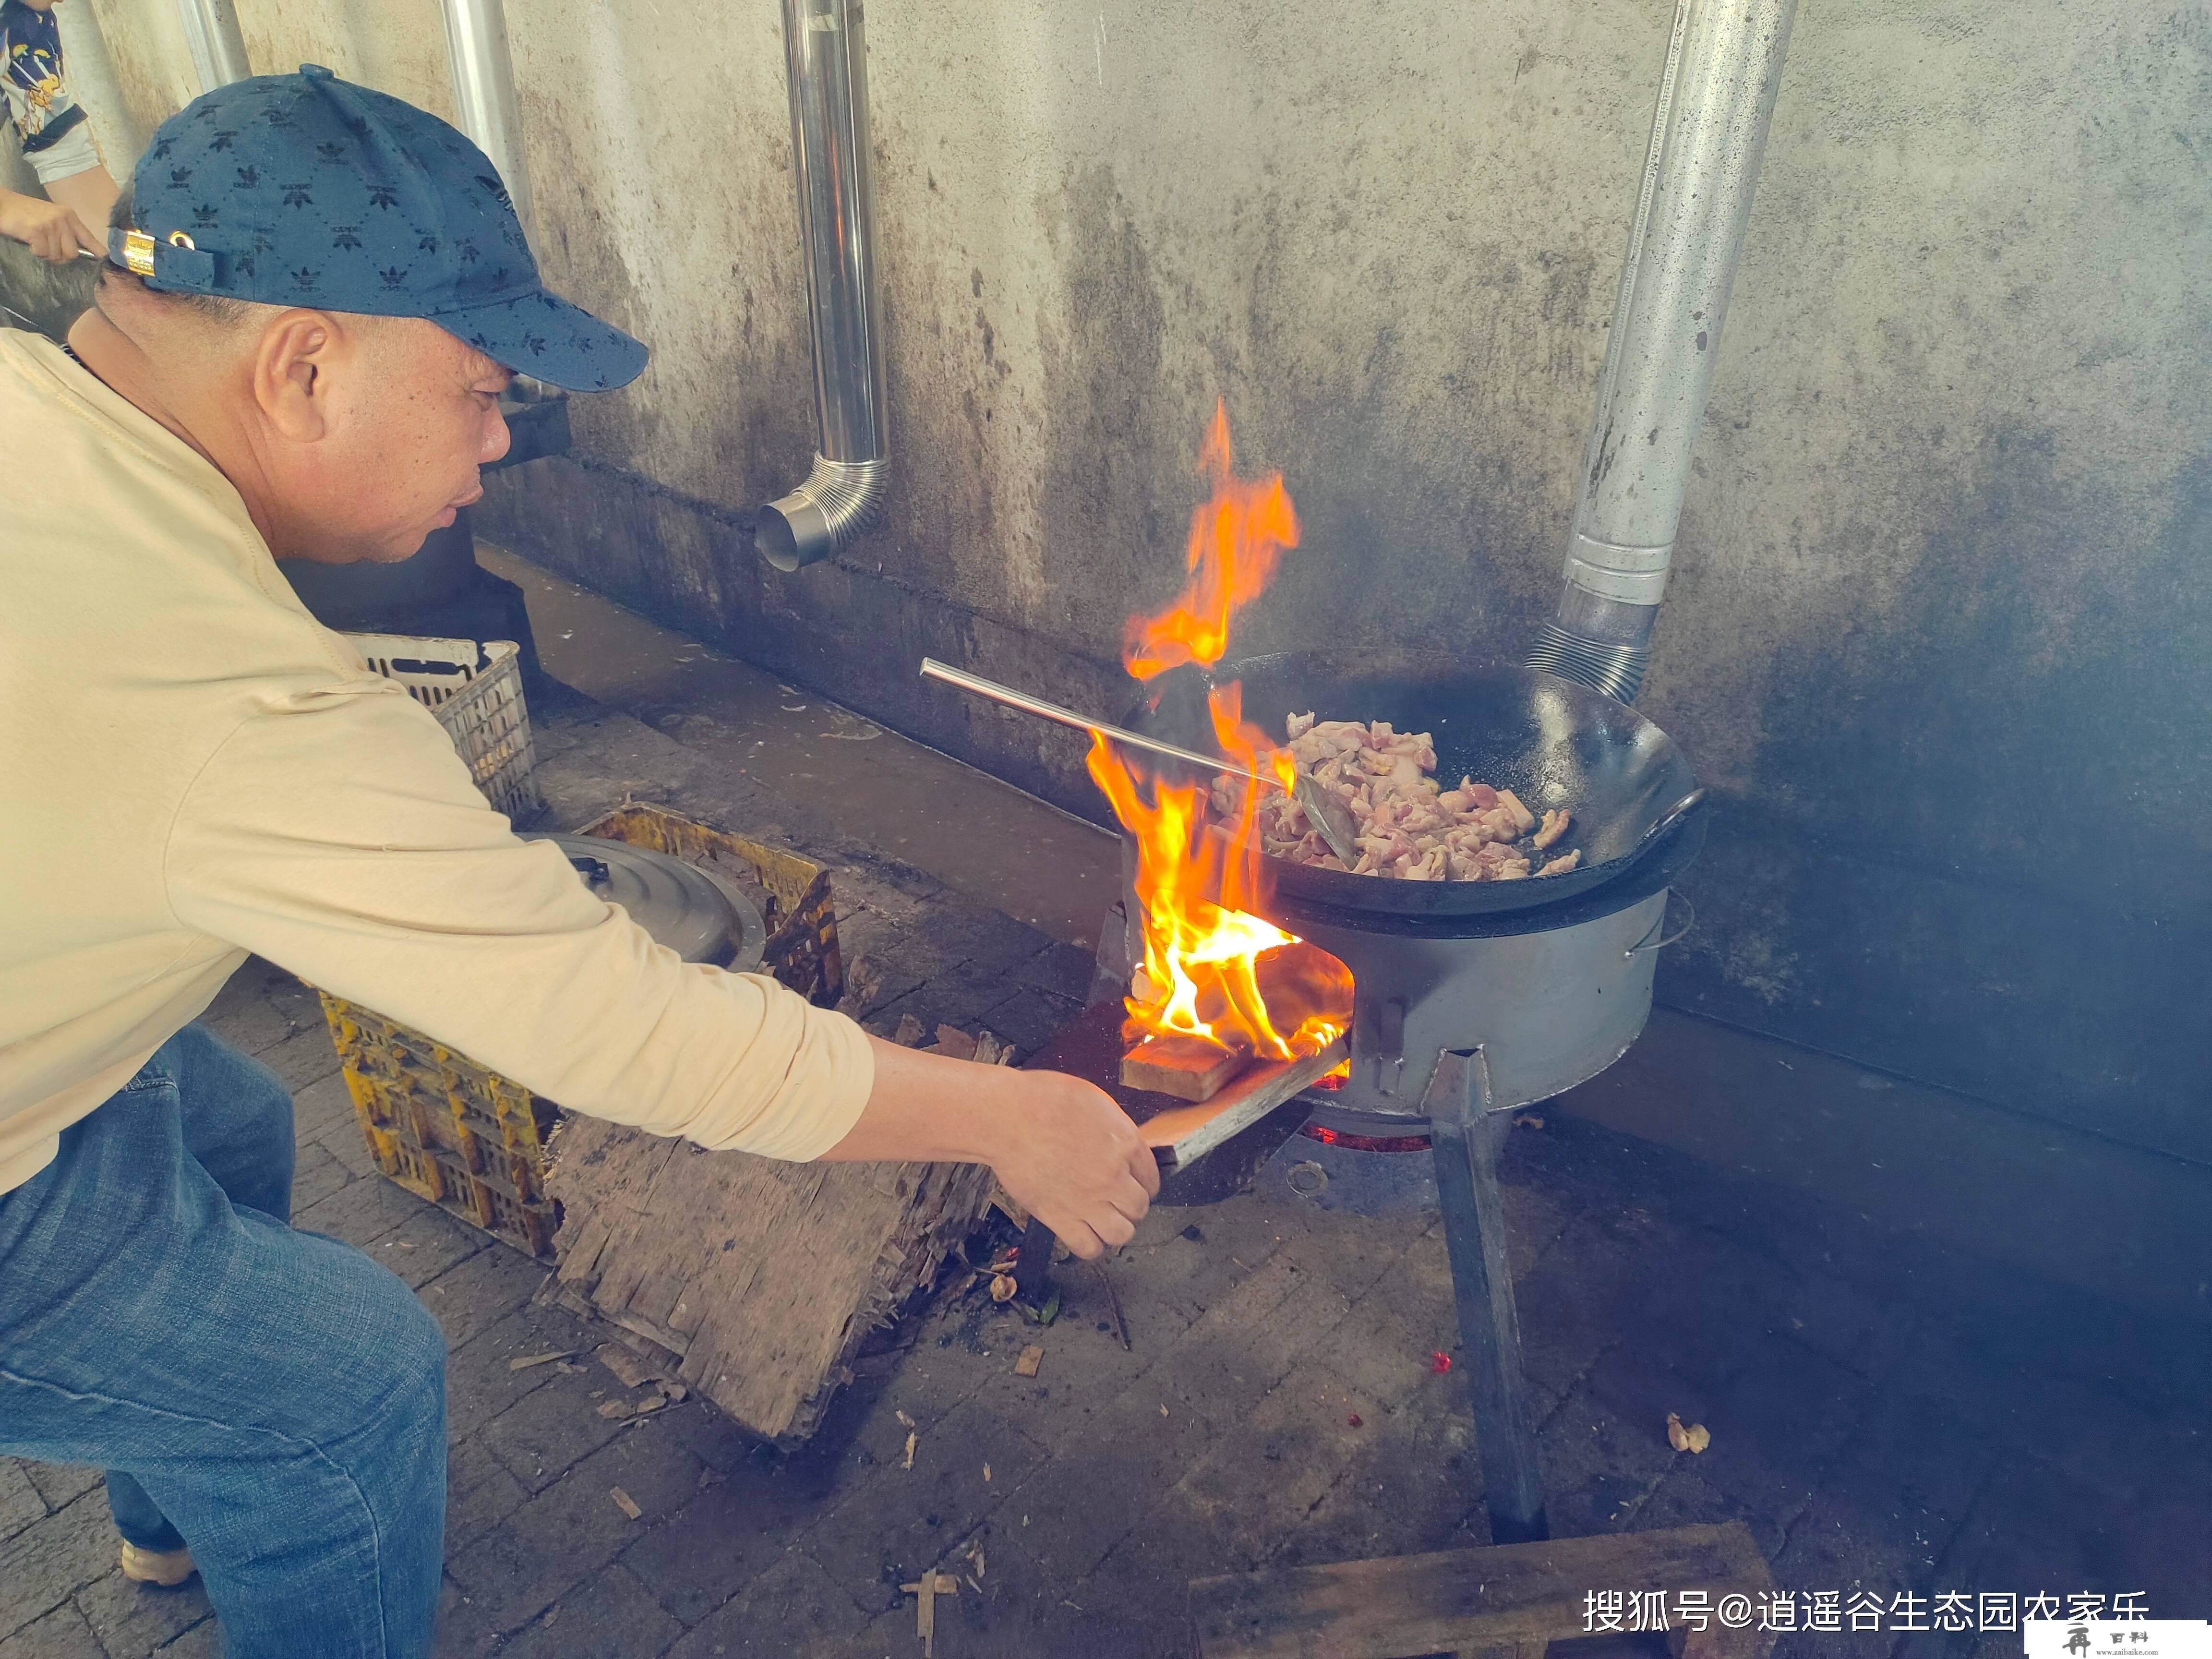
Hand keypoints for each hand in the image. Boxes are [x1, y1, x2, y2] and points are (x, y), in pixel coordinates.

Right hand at [0, 191, 98, 262]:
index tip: (106, 258)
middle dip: (60, 256)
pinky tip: (29, 240)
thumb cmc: (25, 212)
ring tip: (36, 240)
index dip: (97, 250)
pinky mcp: (38, 231)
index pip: (88, 236)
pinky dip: (35, 251)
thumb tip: (80, 251)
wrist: (3, 204)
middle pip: (72, 253)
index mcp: (68, 215)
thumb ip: (66, 231)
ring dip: (45, 253)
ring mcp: (51, 225)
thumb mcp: (51, 217)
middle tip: (47, 247)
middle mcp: (63, 219)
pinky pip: (42, 253)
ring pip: (57, 255)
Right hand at [987, 1069, 1158, 1257]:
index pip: (1151, 1177)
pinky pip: (1088, 1247)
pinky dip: (1091, 1245)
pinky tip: (1086, 1234)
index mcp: (1124, 1143)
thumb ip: (1115, 1128)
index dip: (1143, 1182)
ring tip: (1105, 1219)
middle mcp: (1112, 1176)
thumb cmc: (1044, 1100)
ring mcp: (1087, 1200)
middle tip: (1118, 1200)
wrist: (1007, 1116)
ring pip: (1121, 1233)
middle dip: (1130, 1205)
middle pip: (1139, 1207)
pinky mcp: (1059, 1217)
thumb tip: (1122, 1144)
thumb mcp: (1095, 1101)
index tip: (1135, 1184)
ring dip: (1116, 1228)